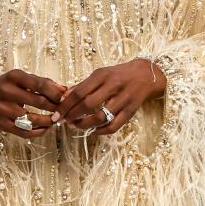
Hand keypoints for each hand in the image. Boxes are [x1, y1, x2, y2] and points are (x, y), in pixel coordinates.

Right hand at [0, 69, 67, 137]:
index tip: (65, 97)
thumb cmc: (4, 85)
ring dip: (49, 121)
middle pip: (38, 102)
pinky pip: (24, 132)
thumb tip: (64, 90)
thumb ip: (41, 82)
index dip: (56, 92)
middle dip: (55, 107)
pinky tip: (45, 128)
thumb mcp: (19, 78)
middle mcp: (7, 92)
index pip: (40, 84)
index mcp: (14, 77)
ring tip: (56, 120)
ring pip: (32, 119)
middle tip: (63, 110)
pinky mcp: (2, 124)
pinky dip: (38, 132)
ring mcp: (3, 110)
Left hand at [51, 58, 166, 134]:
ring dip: (85, 125)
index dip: (65, 105)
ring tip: (76, 126)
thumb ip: (83, 85)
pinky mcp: (131, 111)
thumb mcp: (101, 74)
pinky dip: (101, 131)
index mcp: (103, 75)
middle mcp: (113, 86)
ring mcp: (124, 99)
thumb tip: (64, 97)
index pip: (79, 92)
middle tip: (63, 121)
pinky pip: (114, 126)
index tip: (57, 114)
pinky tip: (93, 131)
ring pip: (101, 117)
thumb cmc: (119, 74)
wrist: (147, 74)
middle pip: (88, 105)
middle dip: (72, 116)